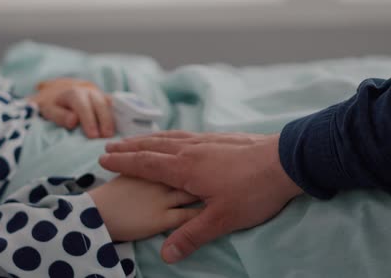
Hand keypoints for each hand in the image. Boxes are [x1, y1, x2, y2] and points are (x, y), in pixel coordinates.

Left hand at [28, 78, 114, 137]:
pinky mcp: (105, 98)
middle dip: (104, 120)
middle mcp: (88, 91)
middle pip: (100, 103)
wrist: (59, 92)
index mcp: (73, 92)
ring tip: (111, 135)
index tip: (93, 136)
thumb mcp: (49, 110)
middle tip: (106, 137)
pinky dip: (115, 115)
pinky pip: (113, 105)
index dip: (89, 120)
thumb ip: (59, 116)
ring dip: (111, 120)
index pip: (83, 105)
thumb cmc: (53, 105)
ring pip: (108, 104)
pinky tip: (116, 128)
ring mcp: (99, 93)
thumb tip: (73, 120)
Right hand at [99, 131, 303, 262]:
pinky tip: (177, 138)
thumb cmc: (253, 190)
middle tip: (111, 146)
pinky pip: (188, 134)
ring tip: (136, 139)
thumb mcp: (222, 219)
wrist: (286, 161)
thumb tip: (165, 255)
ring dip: (150, 138)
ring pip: (171, 137)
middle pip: (154, 146)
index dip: (123, 162)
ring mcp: (208, 141)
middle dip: (131, 147)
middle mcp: (192, 149)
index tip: (103, 160)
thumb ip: (191, 236)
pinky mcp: (222, 139)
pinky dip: (172, 135)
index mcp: (186, 167)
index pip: (146, 163)